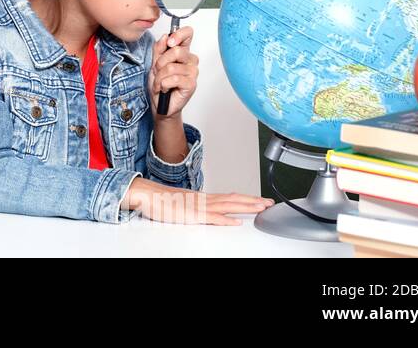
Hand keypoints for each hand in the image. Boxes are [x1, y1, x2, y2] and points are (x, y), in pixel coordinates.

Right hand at [124, 178, 274, 225]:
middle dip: (253, 202)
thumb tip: (206, 210)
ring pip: (228, 206)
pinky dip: (225, 220)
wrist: (147, 194)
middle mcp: (205, 200)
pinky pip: (212, 218)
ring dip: (246, 207)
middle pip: (234, 199)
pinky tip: (235, 223)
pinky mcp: (192, 214)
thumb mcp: (184, 203)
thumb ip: (197, 206)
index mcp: (203, 197)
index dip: (247, 198)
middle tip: (270, 203)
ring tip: (261, 209)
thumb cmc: (161, 200)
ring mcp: (199, 206)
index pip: (230, 197)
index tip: (260, 200)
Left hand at [148, 25, 197, 118]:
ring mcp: (192, 72)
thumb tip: (165, 36)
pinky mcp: (191, 84)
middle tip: (158, 71)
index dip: (179, 34)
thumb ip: (159, 49)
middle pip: (176, 51)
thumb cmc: (159, 84)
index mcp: (182, 52)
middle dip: (160, 63)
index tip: (170, 41)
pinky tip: (164, 88)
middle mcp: (190, 60)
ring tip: (160, 83)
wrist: (160, 104)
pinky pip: (174, 79)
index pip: (188, 34)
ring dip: (159, 77)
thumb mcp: (154, 64)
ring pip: (171, 67)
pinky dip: (163, 84)